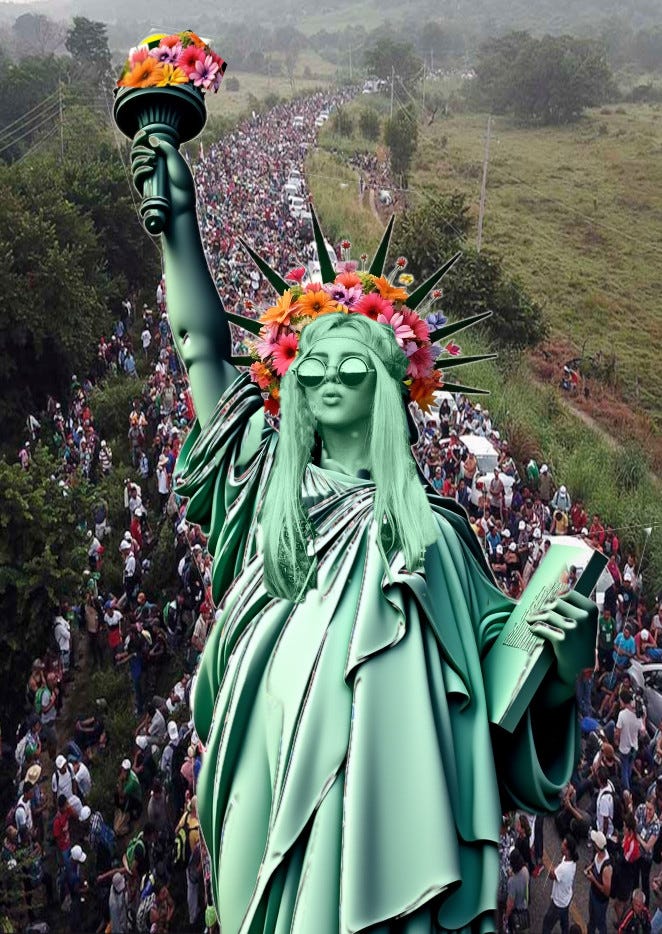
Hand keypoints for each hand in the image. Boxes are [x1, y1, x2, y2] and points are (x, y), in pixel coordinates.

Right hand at [130, 129, 196, 217]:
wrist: (183, 201)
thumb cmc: (182, 181)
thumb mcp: (175, 159)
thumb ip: (164, 146)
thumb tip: (150, 139)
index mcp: (160, 158)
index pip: (145, 145)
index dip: (141, 138)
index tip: (144, 133)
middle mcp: (152, 167)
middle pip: (136, 153)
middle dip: (139, 148)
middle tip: (151, 152)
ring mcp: (147, 178)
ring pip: (134, 163)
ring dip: (141, 158)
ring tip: (153, 160)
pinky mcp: (144, 189)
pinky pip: (136, 176)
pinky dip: (141, 170)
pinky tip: (150, 168)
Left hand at [529, 589, 597, 705]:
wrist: (580, 670)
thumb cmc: (579, 643)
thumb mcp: (584, 624)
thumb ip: (572, 608)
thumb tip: (553, 590)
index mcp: (592, 609)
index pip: (568, 593)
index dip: (555, 597)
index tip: (548, 604)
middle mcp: (585, 617)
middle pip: (555, 602)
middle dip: (543, 607)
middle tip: (536, 614)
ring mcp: (574, 628)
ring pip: (547, 613)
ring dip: (535, 617)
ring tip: (530, 620)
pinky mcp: (563, 639)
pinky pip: (541, 626)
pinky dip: (535, 628)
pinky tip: (534, 630)